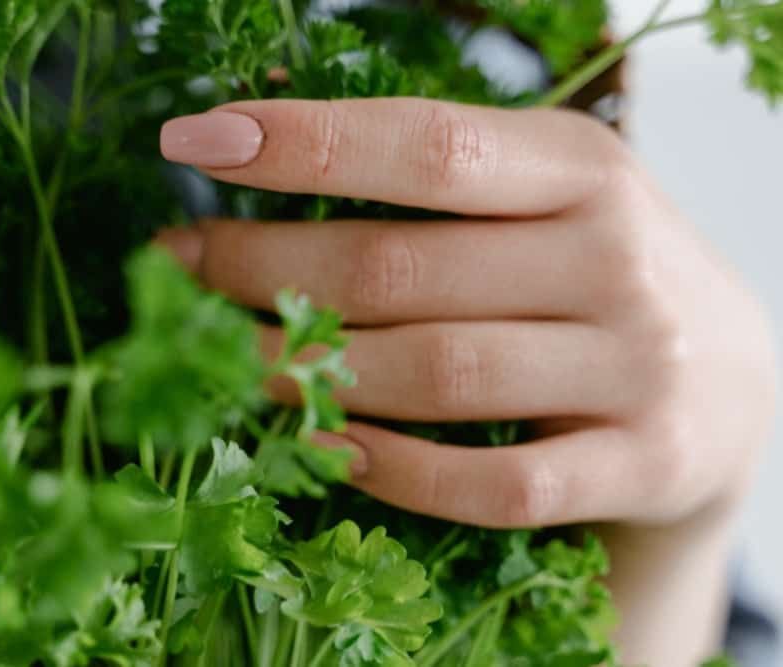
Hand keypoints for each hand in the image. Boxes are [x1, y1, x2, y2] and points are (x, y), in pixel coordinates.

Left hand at [156, 97, 777, 661]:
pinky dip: (398, 471)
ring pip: (438, 375)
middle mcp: (615, 258)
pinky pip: (495, 483)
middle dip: (265, 270)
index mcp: (582, 168)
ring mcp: (635, 367)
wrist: (727, 384)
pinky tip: (330, 448)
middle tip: (178, 272)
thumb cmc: (596, 277)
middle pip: (402, 269)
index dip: (304, 142)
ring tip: (230, 362)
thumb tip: (264, 149)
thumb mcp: (545, 199)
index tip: (194, 143)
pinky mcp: (639, 462)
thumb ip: (439, 182)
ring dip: (311, 374)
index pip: (427, 144)